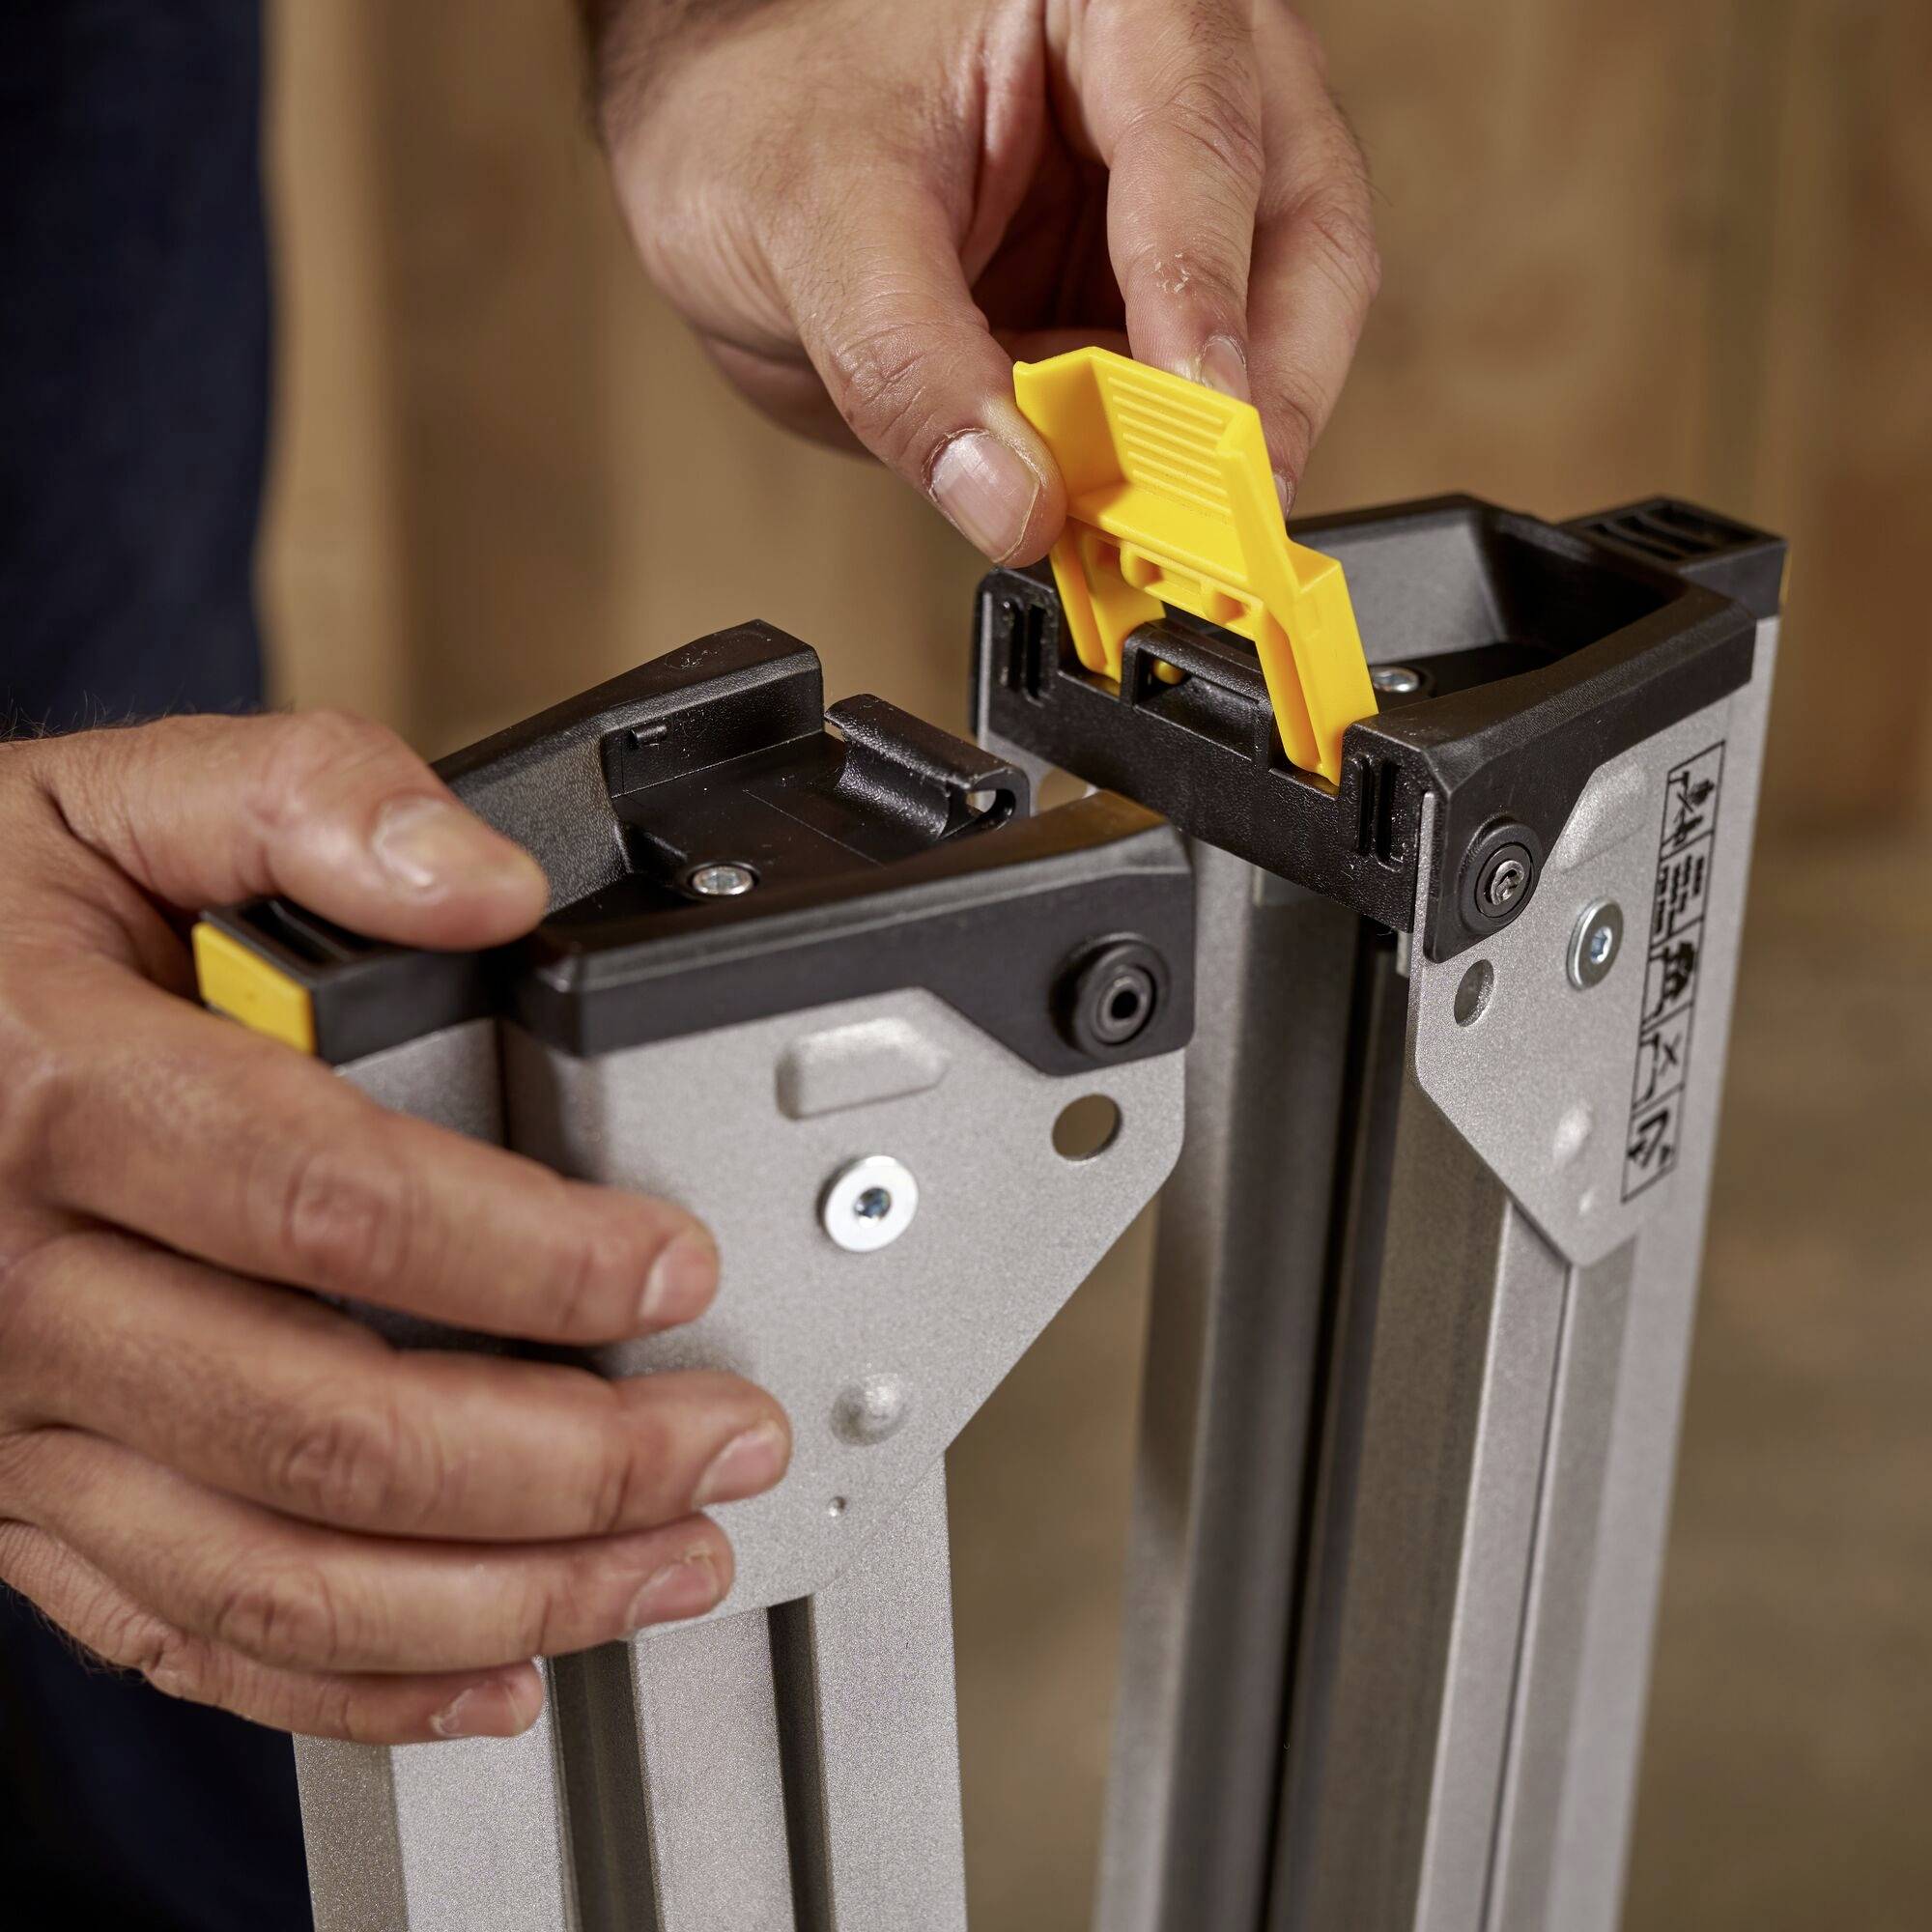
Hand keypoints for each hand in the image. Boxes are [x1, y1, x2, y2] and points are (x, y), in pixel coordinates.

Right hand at [0, 714, 790, 1742]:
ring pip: (274, 1571)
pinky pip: (183, 1633)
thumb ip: (298, 799)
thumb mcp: (98, 803)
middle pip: (327, 1427)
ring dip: (501, 1593)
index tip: (674, 1269)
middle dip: (567, 1462)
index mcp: (57, 1097)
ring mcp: (14, 1424)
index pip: (329, 1205)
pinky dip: (350, 1684)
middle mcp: (22, 1289)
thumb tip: (488, 882)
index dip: (528, 1255)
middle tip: (724, 1440)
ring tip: (667, 1564)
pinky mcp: (18, 1501)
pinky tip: (490, 1669)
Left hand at [590, 0, 1378, 560]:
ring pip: (1283, 311)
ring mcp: (1177, 182)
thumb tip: (1015, 499)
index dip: (1207, 294)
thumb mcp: (811, 224)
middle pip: (1300, 225)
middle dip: (1266, 382)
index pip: (1199, 139)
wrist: (729, 143)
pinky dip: (1172, 458)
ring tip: (1156, 524)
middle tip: (1221, 512)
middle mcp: (1175, 71)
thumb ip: (909, 363)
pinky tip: (1121, 504)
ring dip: (1226, 434)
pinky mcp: (1150, 282)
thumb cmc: (762, 106)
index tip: (1202, 425)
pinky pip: (1202, 381)